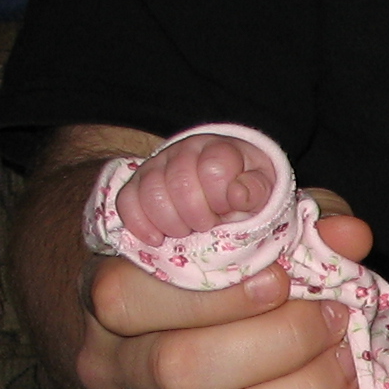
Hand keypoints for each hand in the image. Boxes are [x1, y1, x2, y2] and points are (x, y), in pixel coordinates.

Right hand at [17, 131, 374, 388]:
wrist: (177, 335)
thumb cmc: (218, 270)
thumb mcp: (243, 225)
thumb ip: (291, 219)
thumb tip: (350, 236)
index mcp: (105, 297)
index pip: (126, 298)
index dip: (213, 293)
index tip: (281, 278)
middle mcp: (109, 374)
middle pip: (180, 372)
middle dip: (278, 346)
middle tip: (333, 321)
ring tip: (345, 365)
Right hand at [116, 130, 277, 244]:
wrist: (216, 189)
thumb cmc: (241, 192)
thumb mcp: (261, 190)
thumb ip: (256, 191)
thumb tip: (238, 194)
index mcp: (219, 150)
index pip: (214, 170)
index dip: (221, 199)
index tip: (227, 211)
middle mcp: (184, 151)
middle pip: (181, 183)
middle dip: (197, 215)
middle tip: (207, 227)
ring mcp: (156, 166)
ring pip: (152, 193)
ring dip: (171, 223)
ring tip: (185, 234)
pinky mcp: (136, 185)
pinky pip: (127, 201)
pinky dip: (140, 224)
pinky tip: (156, 239)